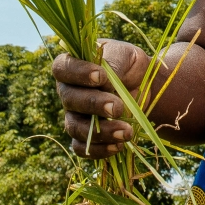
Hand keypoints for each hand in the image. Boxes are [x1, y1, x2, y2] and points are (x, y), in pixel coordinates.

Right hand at [55, 39, 150, 158]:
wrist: (143, 83)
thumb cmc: (128, 64)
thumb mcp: (124, 55)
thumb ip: (112, 65)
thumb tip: (105, 85)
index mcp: (71, 66)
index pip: (62, 69)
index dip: (78, 74)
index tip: (101, 76)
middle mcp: (68, 92)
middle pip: (70, 100)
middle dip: (94, 105)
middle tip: (117, 107)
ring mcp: (74, 116)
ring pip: (76, 127)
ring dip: (101, 132)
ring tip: (126, 132)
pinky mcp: (86, 135)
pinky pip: (82, 148)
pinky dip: (99, 150)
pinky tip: (119, 145)